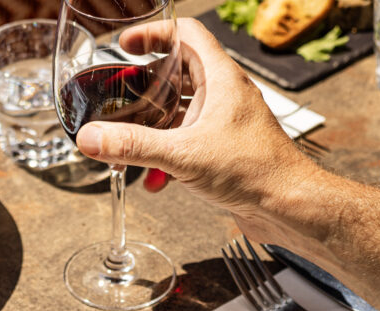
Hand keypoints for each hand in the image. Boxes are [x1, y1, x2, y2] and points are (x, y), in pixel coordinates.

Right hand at [75, 19, 317, 237]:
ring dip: (155, 129)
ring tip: (132, 142)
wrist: (287, 207)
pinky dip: (169, 159)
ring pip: (183, 114)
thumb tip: (92, 138)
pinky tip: (155, 181)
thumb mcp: (183, 155)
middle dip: (146, 89)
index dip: (154, 35)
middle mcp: (226, 97)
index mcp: (221, 79)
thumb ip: (134, 146)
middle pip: (180, 75)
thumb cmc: (255, 171)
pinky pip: (190, 146)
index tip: (126, 45)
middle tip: (121, 98)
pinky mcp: (226, 154)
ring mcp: (227, 125)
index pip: (186, 34)